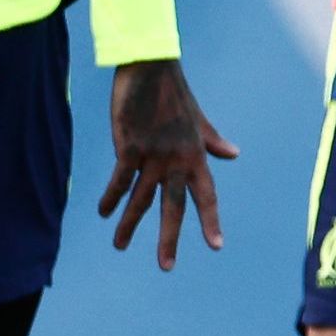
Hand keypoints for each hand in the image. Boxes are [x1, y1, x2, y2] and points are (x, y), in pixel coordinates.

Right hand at [99, 58, 234, 268]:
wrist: (151, 68)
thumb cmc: (174, 94)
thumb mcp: (199, 120)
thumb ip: (212, 141)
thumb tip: (234, 154)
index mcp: (196, 156)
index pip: (207, 195)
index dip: (210, 220)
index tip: (216, 245)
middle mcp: (177, 161)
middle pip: (173, 207)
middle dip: (169, 239)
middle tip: (166, 267)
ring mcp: (153, 155)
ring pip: (141, 199)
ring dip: (129, 225)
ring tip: (120, 246)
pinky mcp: (129, 147)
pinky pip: (119, 180)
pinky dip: (110, 197)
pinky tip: (102, 212)